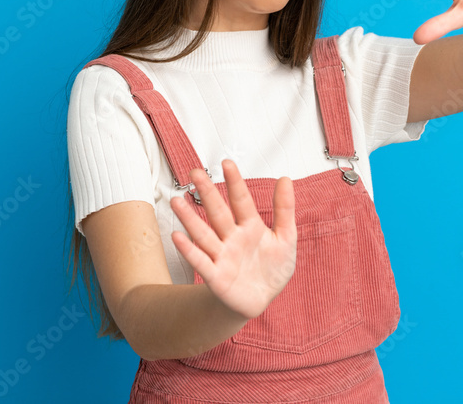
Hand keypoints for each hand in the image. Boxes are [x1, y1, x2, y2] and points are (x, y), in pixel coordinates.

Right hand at [169, 159, 296, 320]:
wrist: (263, 299)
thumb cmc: (272, 268)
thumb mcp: (286, 238)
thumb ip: (284, 209)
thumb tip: (285, 179)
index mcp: (250, 226)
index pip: (241, 200)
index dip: (235, 182)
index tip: (227, 163)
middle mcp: (232, 237)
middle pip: (218, 212)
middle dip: (207, 193)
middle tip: (195, 173)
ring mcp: (222, 256)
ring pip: (203, 234)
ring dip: (189, 218)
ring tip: (176, 201)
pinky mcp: (216, 277)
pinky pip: (201, 262)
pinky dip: (189, 250)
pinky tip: (177, 236)